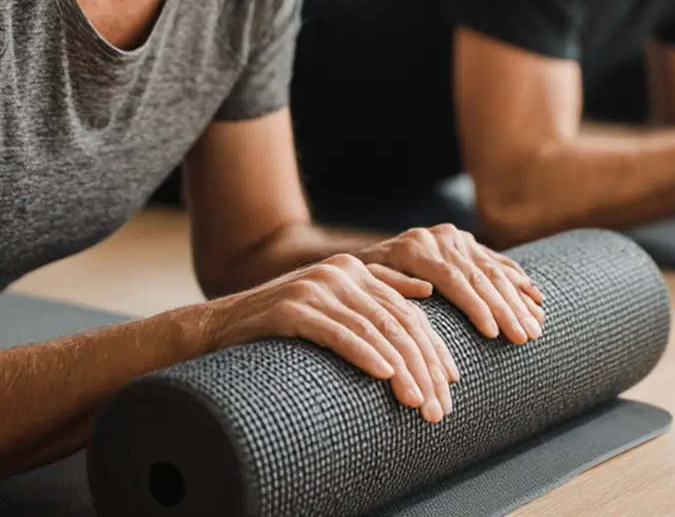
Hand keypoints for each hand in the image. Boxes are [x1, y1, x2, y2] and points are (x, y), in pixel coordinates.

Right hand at [210, 251, 462, 421]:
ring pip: (374, 331)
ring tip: (418, 401)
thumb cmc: (283, 322)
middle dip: (423, 366)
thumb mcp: (334, 302)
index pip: (408, 312)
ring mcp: (316, 288)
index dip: (433, 347)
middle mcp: (341, 273)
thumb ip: (378, 290)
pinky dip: (366, 354)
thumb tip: (427, 289)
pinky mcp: (292, 308)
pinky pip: (339, 334)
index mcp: (356, 270)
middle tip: (440, 404)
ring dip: (401, 370)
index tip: (452, 382)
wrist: (221, 325)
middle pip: (397, 322)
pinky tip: (385, 374)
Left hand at [359, 224, 545, 346]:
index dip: (476, 307)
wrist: (361, 260)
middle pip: (480, 276)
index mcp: (415, 249)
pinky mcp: (467, 243)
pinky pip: (498, 262)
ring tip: (537, 326)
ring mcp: (456, 239)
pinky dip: (519, 281)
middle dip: (506, 309)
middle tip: (526, 336)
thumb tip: (425, 292)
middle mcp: (439, 239)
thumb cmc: (360, 284)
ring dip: (518, 300)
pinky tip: (537, 298)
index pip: (454, 280)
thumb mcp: (367, 284)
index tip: (493, 334)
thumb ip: (392, 286)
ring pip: (494, 271)